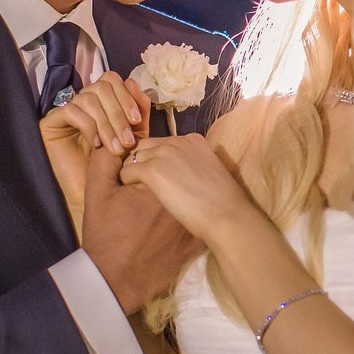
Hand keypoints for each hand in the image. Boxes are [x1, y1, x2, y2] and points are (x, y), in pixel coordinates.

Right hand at [39, 72, 149, 220]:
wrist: (89, 199)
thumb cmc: (111, 174)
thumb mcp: (130, 141)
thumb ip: (136, 114)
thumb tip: (135, 84)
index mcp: (102, 104)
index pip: (112, 80)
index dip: (126, 95)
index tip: (137, 120)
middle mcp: (83, 104)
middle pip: (102, 85)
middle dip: (118, 112)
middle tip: (127, 141)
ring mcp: (66, 112)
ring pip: (89, 98)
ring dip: (106, 123)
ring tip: (114, 149)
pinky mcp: (50, 123)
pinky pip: (71, 110)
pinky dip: (88, 126)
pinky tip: (95, 145)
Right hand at [82, 144, 202, 315]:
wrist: (116, 280)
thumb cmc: (105, 237)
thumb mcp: (98, 194)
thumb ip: (104, 161)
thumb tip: (115, 143)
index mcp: (158, 179)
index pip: (155, 160)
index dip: (141, 171)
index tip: (132, 189)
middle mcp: (182, 195)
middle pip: (175, 175)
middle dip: (161, 179)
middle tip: (141, 204)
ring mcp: (194, 219)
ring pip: (189, 195)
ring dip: (178, 194)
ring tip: (152, 216)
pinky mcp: (199, 239)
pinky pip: (198, 219)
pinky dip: (188, 216)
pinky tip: (169, 228)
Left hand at [118, 134, 263, 243]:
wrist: (226, 214)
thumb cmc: (223, 201)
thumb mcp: (210, 171)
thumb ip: (193, 165)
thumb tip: (179, 174)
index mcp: (193, 140)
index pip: (163, 142)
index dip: (157, 159)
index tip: (159, 175)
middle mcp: (177, 141)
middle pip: (145, 146)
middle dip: (141, 161)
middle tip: (141, 182)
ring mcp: (164, 154)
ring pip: (133, 158)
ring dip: (133, 172)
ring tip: (136, 189)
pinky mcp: (153, 170)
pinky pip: (127, 172)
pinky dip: (127, 182)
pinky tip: (133, 194)